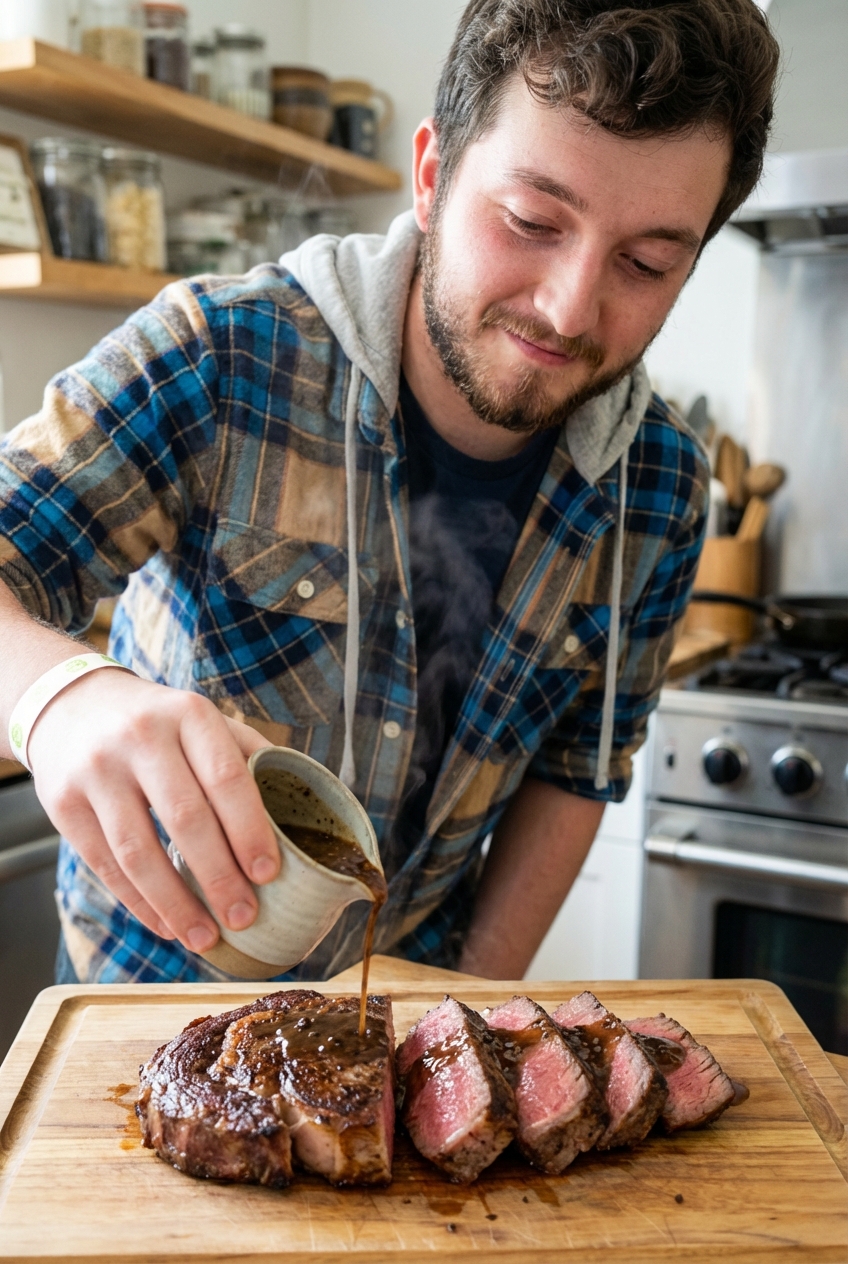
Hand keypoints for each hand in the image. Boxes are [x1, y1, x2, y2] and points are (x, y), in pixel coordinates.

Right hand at [28, 670, 278, 954]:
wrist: (71, 706)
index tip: (269, 874)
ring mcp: (97, 771)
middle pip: (185, 819)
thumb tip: (301, 808)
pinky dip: (138, 903)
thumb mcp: (201, 719)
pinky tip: (165, 925)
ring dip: (175, 904)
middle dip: (219, 877)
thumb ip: (246, 755)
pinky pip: (104, 865)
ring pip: (139, 851)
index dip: (250, 830)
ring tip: (204, 937)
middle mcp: (140, 737)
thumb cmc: (158, 723)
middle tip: (243, 917)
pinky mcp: (63, 804)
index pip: (227, 778)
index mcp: (188, 714)